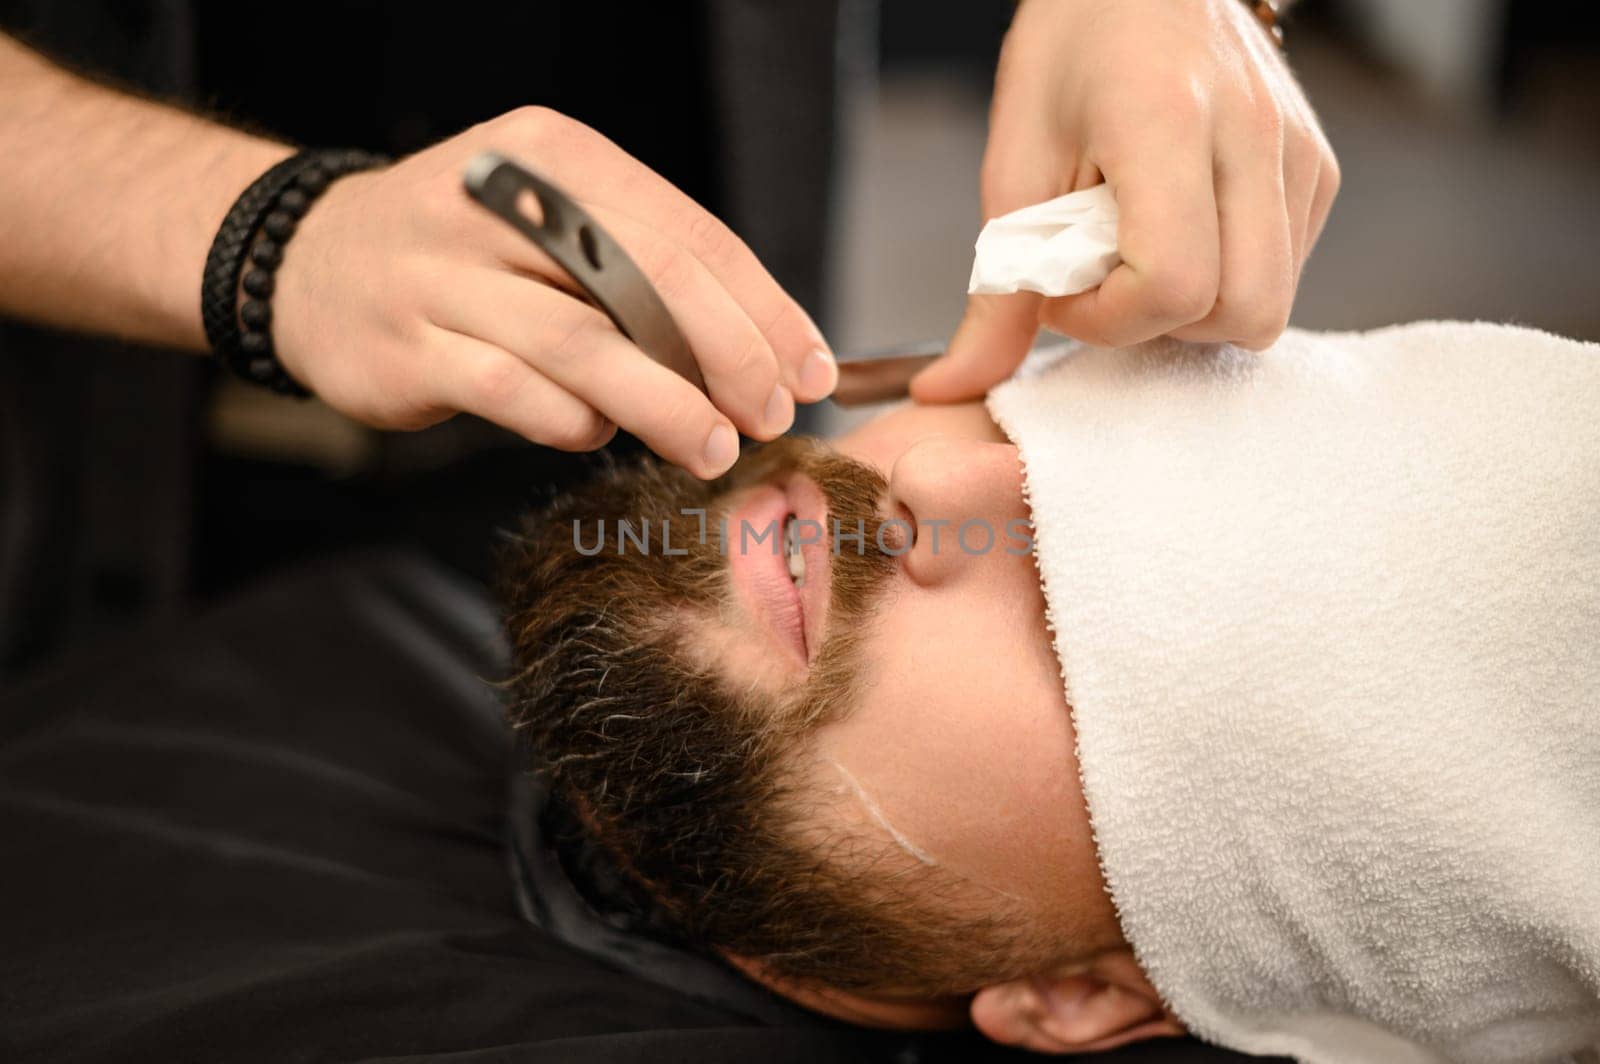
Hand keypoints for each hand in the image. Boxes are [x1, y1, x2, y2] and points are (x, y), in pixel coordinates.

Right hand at [272, 107, 838, 477]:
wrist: (310, 263)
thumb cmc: (469, 255)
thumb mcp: (556, 227)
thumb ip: (645, 275)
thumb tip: (762, 356)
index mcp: (556, 156)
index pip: (689, 233)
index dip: (764, 309)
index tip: (809, 370)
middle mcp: (501, 201)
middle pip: (649, 281)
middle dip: (729, 356)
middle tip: (770, 414)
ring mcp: (446, 274)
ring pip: (586, 345)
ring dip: (667, 405)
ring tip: (715, 448)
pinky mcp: (408, 346)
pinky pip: (515, 393)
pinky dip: (571, 422)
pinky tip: (596, 432)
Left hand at [912, 0, 1339, 401]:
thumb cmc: (1072, 50)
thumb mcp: (1013, 162)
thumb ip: (995, 291)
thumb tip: (950, 389)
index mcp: (1168, 123)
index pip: (1174, 283)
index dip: (1109, 319)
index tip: (1060, 290)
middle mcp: (1253, 136)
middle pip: (1246, 313)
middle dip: (1164, 329)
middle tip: (1104, 284)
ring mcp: (1299, 152)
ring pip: (1271, 303)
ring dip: (1197, 310)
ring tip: (1138, 253)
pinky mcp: (1318, 166)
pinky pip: (1285, 268)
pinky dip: (1228, 278)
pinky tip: (1179, 233)